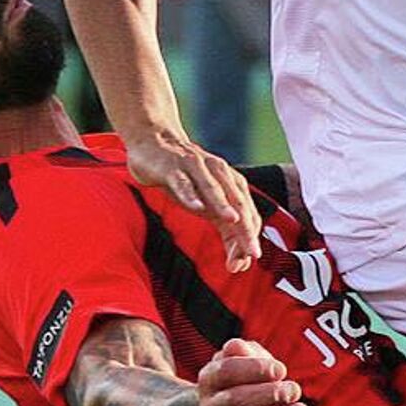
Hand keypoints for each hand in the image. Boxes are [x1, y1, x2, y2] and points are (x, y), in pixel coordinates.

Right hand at [125, 128, 262, 268]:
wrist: (154, 141)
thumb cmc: (184, 176)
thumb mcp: (206, 201)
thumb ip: (223, 223)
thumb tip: (239, 258)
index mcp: (231, 185)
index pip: (247, 215)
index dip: (247, 240)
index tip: (245, 264)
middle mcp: (219, 175)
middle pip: (237, 204)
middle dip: (245, 230)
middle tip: (251, 252)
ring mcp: (197, 169)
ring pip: (213, 190)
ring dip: (224, 206)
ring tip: (234, 221)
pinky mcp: (174, 167)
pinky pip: (183, 183)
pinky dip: (191, 195)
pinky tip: (197, 207)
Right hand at [196, 339, 306, 405]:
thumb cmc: (240, 384)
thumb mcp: (239, 362)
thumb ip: (242, 351)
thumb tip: (237, 346)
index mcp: (209, 380)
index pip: (226, 371)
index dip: (256, 369)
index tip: (281, 370)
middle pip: (235, 400)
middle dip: (269, 394)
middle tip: (294, 389)